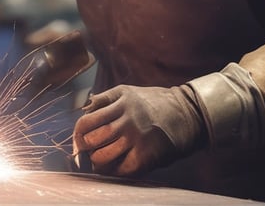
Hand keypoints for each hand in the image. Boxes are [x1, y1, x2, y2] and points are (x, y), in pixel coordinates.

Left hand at [73, 84, 204, 176]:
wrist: (187, 113)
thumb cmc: (153, 103)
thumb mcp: (128, 92)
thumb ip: (105, 100)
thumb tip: (83, 111)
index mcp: (120, 101)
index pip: (87, 120)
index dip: (78, 133)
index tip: (79, 139)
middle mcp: (128, 118)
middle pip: (93, 138)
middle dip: (85, 148)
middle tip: (87, 150)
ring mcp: (137, 137)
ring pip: (103, 155)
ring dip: (97, 161)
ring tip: (100, 159)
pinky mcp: (147, 155)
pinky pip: (121, 169)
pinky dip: (113, 171)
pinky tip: (114, 167)